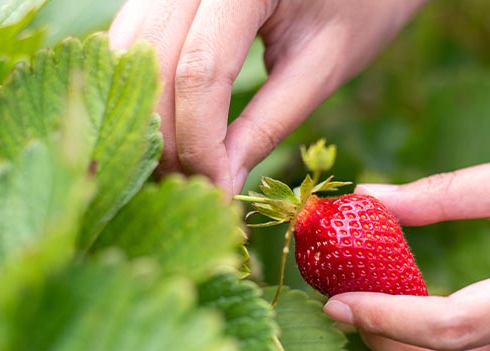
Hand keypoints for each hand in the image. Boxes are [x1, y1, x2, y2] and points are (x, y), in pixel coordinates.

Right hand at [109, 0, 424, 193]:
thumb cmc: (359, 6)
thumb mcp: (322, 66)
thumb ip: (268, 123)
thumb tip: (219, 182)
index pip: (200, 70)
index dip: (200, 141)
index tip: (219, 191)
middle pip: (152, 65)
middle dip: (168, 139)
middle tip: (197, 192)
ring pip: (129, 55)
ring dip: (148, 120)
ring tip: (183, 169)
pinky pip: (133, 43)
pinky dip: (146, 94)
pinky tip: (170, 133)